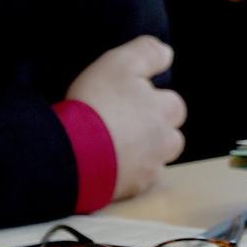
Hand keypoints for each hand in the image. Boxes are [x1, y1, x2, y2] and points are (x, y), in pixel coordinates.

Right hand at [66, 35, 187, 200]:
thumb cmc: (96, 105)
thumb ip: (147, 53)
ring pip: (154, 162)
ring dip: (143, 156)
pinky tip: (105, 167)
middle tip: (124, 126)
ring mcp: (148, 169)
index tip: (132, 101)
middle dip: (154, 132)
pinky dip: (124, 176)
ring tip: (115, 148)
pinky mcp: (130, 192)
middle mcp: (164, 141)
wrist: (73, 154)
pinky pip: (134, 183)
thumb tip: (168, 54)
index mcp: (165, 110)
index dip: (154, 101)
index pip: (174, 104)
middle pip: (170, 138)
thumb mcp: (120, 63)